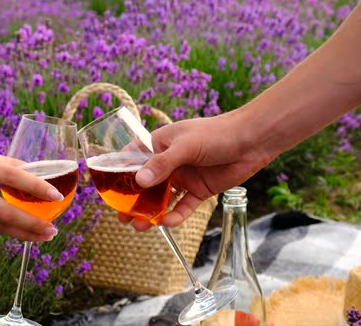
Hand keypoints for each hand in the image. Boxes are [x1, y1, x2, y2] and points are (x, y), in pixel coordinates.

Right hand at [0, 138, 62, 240]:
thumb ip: (6, 163)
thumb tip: (35, 171)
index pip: (10, 176)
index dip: (35, 187)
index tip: (56, 195)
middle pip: (3, 212)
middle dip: (31, 224)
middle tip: (53, 229)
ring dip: (23, 233)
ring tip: (45, 235)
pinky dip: (7, 230)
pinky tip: (23, 232)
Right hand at [118, 111, 273, 230]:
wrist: (252, 140)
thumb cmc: (216, 133)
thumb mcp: (185, 146)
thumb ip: (162, 164)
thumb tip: (139, 182)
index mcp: (159, 144)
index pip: (132, 159)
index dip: (119, 175)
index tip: (108, 192)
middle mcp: (169, 162)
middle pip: (145, 184)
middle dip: (133, 201)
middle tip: (122, 217)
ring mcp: (184, 177)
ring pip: (162, 199)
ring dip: (151, 213)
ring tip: (139, 227)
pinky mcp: (200, 190)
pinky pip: (183, 206)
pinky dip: (176, 216)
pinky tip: (168, 223)